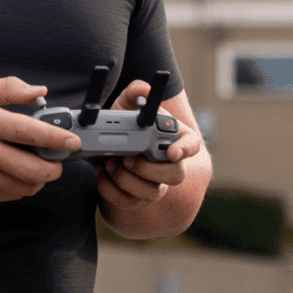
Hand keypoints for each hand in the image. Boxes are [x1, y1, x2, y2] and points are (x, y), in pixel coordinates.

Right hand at [0, 77, 80, 200]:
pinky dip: (24, 185)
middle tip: (58, 156)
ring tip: (39, 162)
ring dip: (41, 177)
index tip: (73, 140)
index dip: (55, 137)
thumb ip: (8, 88)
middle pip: (32, 168)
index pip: (27, 132)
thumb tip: (39, 91)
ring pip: (26, 185)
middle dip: (55, 165)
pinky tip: (20, 171)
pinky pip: (12, 194)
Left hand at [95, 80, 202, 210]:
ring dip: (126, 180)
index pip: (191, 145)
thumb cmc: (127, 122)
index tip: (171, 151)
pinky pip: (128, 202)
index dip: (185, 150)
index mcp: (174, 138)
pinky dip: (110, 189)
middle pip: (175, 176)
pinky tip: (101, 172)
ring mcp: (155, 184)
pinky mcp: (137, 198)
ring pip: (151, 193)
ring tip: (109, 162)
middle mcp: (169, 165)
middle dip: (149, 169)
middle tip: (128, 158)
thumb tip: (143, 90)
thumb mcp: (128, 104)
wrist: (110, 144)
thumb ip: (135, 93)